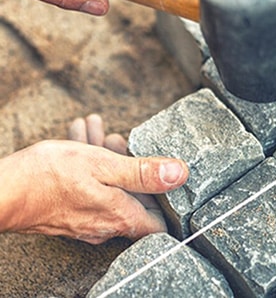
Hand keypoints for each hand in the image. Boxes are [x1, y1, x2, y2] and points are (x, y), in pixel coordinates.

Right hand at [0, 115, 188, 243]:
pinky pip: (90, 187)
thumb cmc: (49, 177)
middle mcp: (106, 223)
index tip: (162, 174)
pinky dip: (90, 164)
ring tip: (94, 130)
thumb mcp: (104, 165)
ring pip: (108, 184)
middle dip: (130, 162)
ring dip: (106, 155)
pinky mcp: (72, 211)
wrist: (0, 190)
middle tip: (118, 138)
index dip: (166, 198)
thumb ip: (143, 173)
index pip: (159, 222)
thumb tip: (179, 174)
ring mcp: (87, 219)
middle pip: (132, 194)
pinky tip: (81, 135)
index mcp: (121, 215)